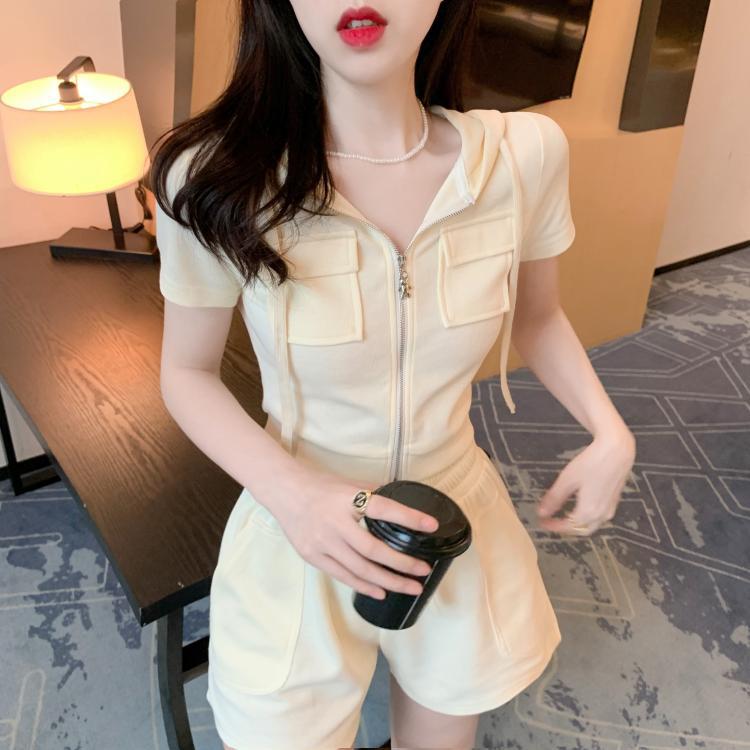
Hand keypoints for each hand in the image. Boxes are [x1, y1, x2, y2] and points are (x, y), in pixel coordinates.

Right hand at [270, 466, 439, 599]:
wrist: (283, 492)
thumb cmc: (320, 486)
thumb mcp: (348, 483)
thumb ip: (373, 495)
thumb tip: (400, 506)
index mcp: (347, 499)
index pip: (384, 509)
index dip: (409, 518)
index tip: (431, 526)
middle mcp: (335, 523)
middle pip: (373, 549)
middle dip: (402, 563)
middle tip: (424, 570)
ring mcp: (322, 542)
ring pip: (360, 569)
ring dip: (389, 581)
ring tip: (410, 587)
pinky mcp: (313, 556)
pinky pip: (342, 576)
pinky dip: (364, 586)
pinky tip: (381, 591)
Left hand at [535, 427, 634, 535]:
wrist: (617, 451)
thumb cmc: (593, 462)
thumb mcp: (567, 480)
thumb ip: (554, 498)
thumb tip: (542, 512)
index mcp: (588, 512)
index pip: (567, 527)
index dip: (553, 526)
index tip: (542, 522)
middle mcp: (601, 514)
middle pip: (580, 530)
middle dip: (565, 528)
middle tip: (552, 521)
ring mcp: (610, 508)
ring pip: (591, 525)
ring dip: (576, 524)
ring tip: (563, 515)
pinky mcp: (614, 501)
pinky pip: (599, 517)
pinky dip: (586, 518)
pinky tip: (579, 508)